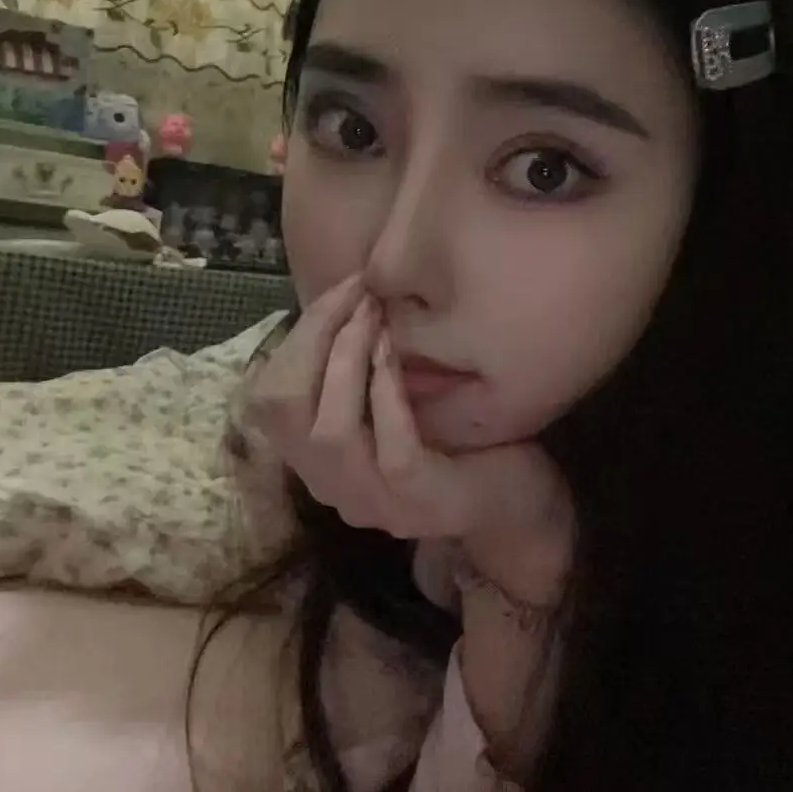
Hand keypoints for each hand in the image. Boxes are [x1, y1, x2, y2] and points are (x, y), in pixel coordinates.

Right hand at [241, 274, 573, 605]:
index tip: (344, 287)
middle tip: (358, 295)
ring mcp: (369, 502)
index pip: (270, 392)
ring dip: (345, 362)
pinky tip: (396, 354)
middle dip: (314, 338)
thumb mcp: (396, 395)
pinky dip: (386, 395)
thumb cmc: (457, 438)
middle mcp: (328, 483)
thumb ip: (359, 366)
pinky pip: (389, 449)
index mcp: (313, 454)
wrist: (521, 502)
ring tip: (374, 316)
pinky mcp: (415, 504)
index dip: (298, 333)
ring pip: (327, 431)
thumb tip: (346, 296)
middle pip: (283, 408)